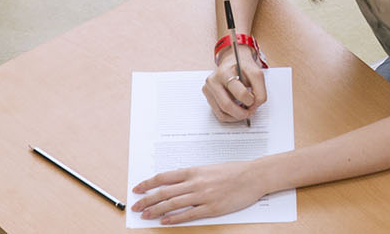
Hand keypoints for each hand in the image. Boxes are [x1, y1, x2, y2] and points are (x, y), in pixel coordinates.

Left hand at [134, 160, 276, 224]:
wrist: (254, 176)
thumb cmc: (234, 171)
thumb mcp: (209, 169)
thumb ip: (192, 176)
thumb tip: (174, 184)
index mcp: (194, 171)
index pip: (164, 177)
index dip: (148, 183)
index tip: (137, 189)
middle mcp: (195, 183)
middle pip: (164, 192)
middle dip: (147, 200)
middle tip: (136, 206)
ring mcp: (203, 196)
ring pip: (173, 204)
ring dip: (156, 210)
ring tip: (146, 215)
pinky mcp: (212, 208)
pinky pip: (188, 214)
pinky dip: (174, 218)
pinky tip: (165, 222)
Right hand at [202, 61, 266, 122]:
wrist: (232, 62)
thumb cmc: (243, 67)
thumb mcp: (256, 74)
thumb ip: (260, 91)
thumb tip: (254, 106)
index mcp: (224, 72)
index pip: (239, 93)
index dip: (250, 101)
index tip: (254, 100)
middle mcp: (213, 81)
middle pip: (227, 105)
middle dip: (241, 113)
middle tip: (250, 112)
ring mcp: (208, 90)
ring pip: (221, 113)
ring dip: (236, 117)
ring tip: (244, 112)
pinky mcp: (208, 97)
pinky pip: (218, 114)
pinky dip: (230, 117)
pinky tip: (237, 112)